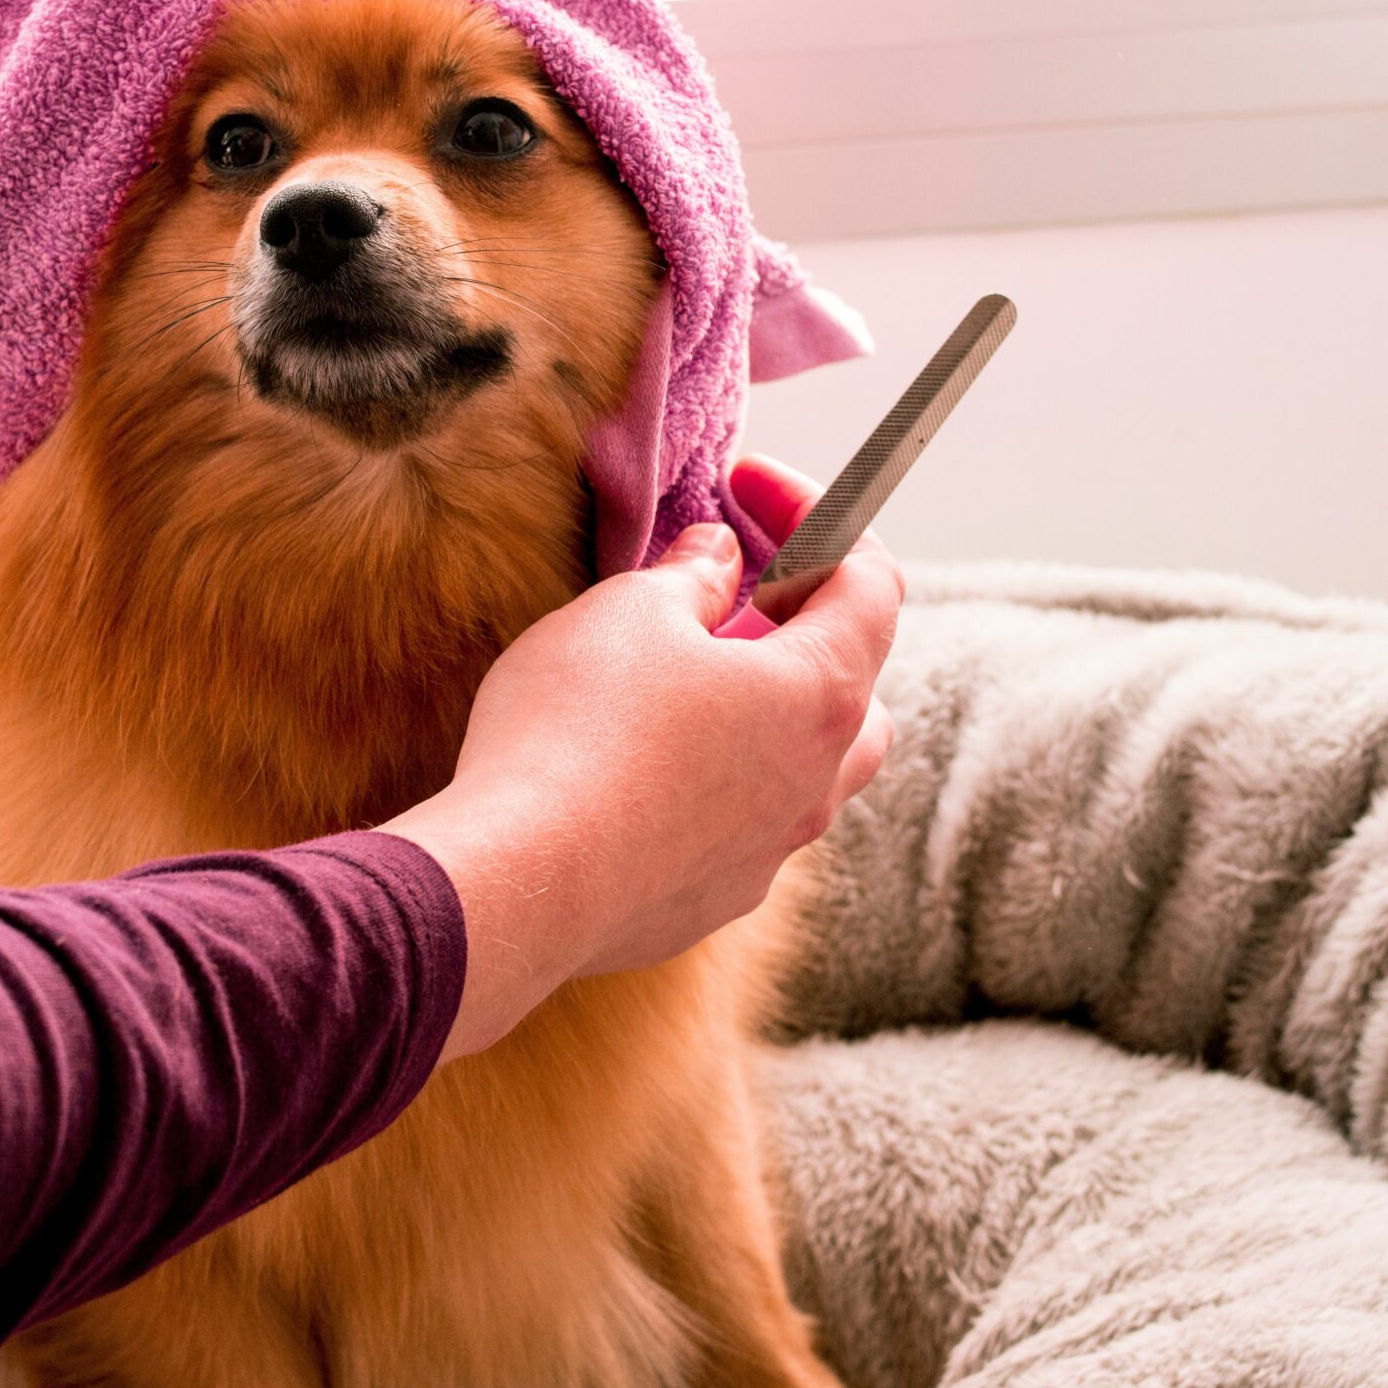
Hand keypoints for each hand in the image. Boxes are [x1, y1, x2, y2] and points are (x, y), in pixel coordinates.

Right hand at [386, 455, 902, 1059]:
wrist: (519, 881)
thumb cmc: (578, 730)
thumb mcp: (631, 611)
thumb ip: (692, 576)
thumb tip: (719, 557)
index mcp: (820, 693)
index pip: (869, 582)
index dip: (815, 516)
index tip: (748, 487)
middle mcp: (818, 781)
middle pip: (854, 683)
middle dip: (804, 625)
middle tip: (731, 594)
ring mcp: (772, 852)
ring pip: (806, 767)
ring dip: (764, 713)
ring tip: (686, 683)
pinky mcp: (715, 900)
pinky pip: (743, 826)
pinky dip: (716, 783)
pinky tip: (641, 767)